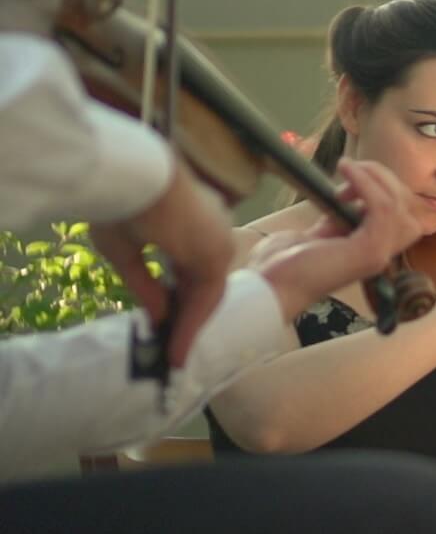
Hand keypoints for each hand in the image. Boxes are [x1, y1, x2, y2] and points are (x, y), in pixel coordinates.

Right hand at [91, 164, 233, 366]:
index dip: (176, 294)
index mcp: (191, 219)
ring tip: (173, 357)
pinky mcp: (217, 255)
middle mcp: (211, 230)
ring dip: (189, 327)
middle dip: (185, 316)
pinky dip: (192, 324)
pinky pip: (207, 298)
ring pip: (206, 293)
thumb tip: (159, 315)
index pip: (188, 264)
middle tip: (170, 346)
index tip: (163, 318)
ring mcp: (218, 242)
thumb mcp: (123, 248)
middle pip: (201, 281)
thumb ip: (145, 282)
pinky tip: (177, 347)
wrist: (134, 176)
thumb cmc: (120, 201)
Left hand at [250, 159, 425, 322]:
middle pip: (407, 208)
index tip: (348, 182)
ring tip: (348, 166)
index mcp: (371, 250)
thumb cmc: (286, 263)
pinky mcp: (370, 251)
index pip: (402, 214)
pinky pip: (383, 208)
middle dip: (385, 180)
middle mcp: (382, 254)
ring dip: (375, 178)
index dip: (383, 190)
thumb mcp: (320, 234)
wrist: (270, 285)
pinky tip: (348, 172)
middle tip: (352, 170)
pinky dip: (367, 184)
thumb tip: (349, 199)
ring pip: (399, 205)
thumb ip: (339, 220)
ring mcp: (379, 254)